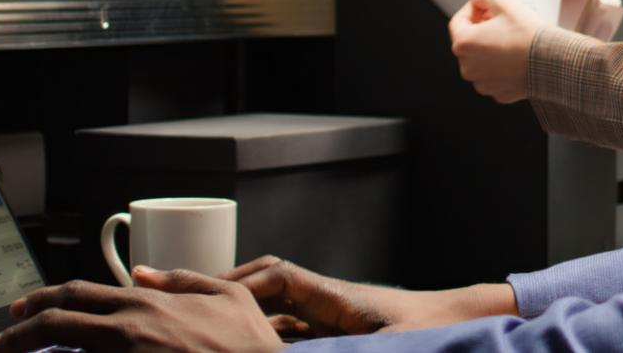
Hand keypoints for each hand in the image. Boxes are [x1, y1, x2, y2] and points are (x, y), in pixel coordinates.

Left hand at [0, 270, 279, 352]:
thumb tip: (147, 273)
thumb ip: (184, 280)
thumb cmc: (251, 346)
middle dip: (18, 334)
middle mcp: (130, 329)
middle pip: (58, 324)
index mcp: (148, 303)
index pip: (79, 294)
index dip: (41, 302)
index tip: (18, 312)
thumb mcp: (229, 296)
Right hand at [206, 255, 515, 336]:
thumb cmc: (430, 333)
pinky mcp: (329, 330)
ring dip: (229, 310)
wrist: (458, 324)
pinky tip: (227, 342)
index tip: (199, 294)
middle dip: (215, 288)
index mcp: (336, 295)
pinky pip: (281, 325)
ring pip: (266, 305)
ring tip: (183, 316)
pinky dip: (252, 330)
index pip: (276, 277)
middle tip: (164, 292)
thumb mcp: (386, 346)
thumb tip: (299, 345)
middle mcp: (325, 298)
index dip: (235, 283)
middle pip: (260, 284)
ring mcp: (325, 313)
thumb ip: (349, 348)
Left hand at [449, 0, 541, 102]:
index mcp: (464, 44)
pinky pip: (495, 76)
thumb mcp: (505, 3)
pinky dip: (501, 67)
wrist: (552, 61)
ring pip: (481, 61)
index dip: (471, 9)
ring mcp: (483, 83)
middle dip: (481, 29)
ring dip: (490, 49)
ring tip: (510, 38)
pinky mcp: (499, 93)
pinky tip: (515, 56)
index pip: (457, 22)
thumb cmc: (529, 35)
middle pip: (468, 43)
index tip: (482, 6)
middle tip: (499, 20)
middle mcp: (468, 67)